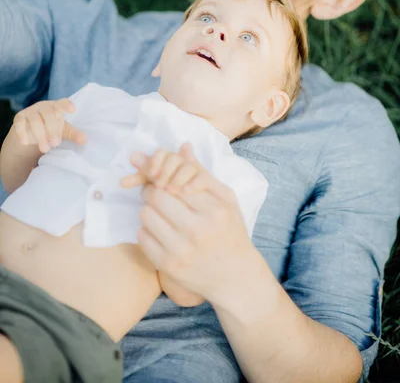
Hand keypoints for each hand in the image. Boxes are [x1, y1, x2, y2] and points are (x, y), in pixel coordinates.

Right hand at [13, 98, 86, 153]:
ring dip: (40, 135)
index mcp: (56, 107)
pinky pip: (19, 124)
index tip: (73, 110)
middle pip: (48, 114)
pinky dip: (22, 133)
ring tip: (45, 149)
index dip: (67, 105)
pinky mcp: (19, 118)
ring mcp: (30, 111)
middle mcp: (43, 107)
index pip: (62, 103)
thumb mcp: (63, 131)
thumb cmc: (51, 126)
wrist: (31, 130)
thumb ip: (73, 134)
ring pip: (35, 120)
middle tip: (57, 143)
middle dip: (53, 129)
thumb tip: (85, 140)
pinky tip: (25, 142)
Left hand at [128, 144, 255, 303]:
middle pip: (155, 196)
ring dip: (148, 210)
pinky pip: (142, 237)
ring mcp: (181, 249)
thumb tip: (182, 147)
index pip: (174, 181)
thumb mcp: (225, 199)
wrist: (234, 275)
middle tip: (157, 193)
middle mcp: (197, 229)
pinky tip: (161, 231)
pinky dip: (147, 230)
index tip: (161, 178)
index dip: (162, 176)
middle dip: (152, 190)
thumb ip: (202, 173)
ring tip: (160, 212)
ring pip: (145, 215)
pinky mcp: (168, 265)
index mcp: (213, 209)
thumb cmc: (230, 231)